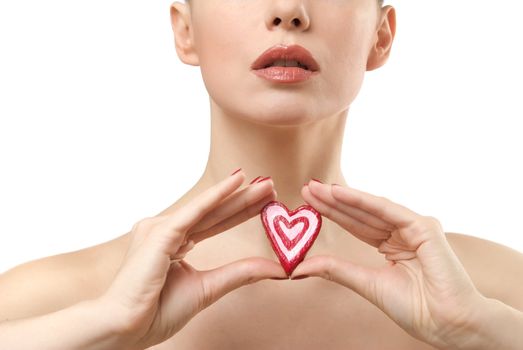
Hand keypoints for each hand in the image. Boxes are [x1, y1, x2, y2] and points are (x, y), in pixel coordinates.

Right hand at [100, 169, 286, 348]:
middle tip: (271, 187)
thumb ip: (239, 274)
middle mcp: (167, 232)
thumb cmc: (156, 312)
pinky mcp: (159, 233)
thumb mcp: (208, 288)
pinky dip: (216, 196)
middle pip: (214, 213)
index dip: (239, 212)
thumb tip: (276, 269)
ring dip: (238, 195)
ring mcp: (161, 229)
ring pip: (208, 209)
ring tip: (265, 185)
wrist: (125, 328)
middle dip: (244, 200)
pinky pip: (194, 212)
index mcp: (174, 244)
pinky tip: (237, 182)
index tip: (265, 203)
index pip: (214, 223)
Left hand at [293, 180, 483, 348]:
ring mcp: (414, 227)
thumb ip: (336, 270)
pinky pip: (388, 210)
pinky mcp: (424, 227)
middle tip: (306, 188)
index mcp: (393, 246)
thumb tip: (298, 268)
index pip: (357, 225)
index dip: (333, 213)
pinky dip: (363, 201)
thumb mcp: (366, 283)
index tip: (308, 202)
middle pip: (361, 214)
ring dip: (342, 197)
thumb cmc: (416, 308)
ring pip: (371, 209)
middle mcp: (403, 233)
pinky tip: (338, 193)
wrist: (448, 324)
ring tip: (315, 188)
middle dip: (332, 201)